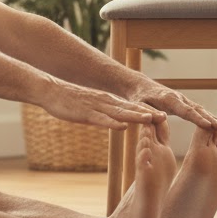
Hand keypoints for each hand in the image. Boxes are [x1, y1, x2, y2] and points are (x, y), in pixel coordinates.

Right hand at [38, 80, 166, 129]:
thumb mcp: (92, 107)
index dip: (147, 112)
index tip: (162, 118)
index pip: (131, 107)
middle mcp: (105, 102)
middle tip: (165, 117)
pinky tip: (122, 126)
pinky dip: (112, 123)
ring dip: (135, 116)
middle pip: (130, 108)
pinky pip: (101, 119)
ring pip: (119, 112)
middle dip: (148, 113)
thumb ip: (105, 113)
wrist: (51, 90)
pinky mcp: (85, 113)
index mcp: (108, 101)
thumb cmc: (69, 101)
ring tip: (151, 119)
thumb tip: (118, 120)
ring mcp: (96, 107)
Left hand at [129, 83, 216, 131]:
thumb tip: (162, 118)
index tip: (209, 125)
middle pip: (197, 110)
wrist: (139, 86)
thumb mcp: (138, 105)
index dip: (197, 119)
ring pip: (199, 109)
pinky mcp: (182, 103)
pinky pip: (197, 110)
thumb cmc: (137, 97)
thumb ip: (148, 112)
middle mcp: (178, 98)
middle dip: (211, 119)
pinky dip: (207, 117)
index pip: (185, 110)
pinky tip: (215, 125)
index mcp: (168, 99)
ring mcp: (181, 100)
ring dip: (212, 118)